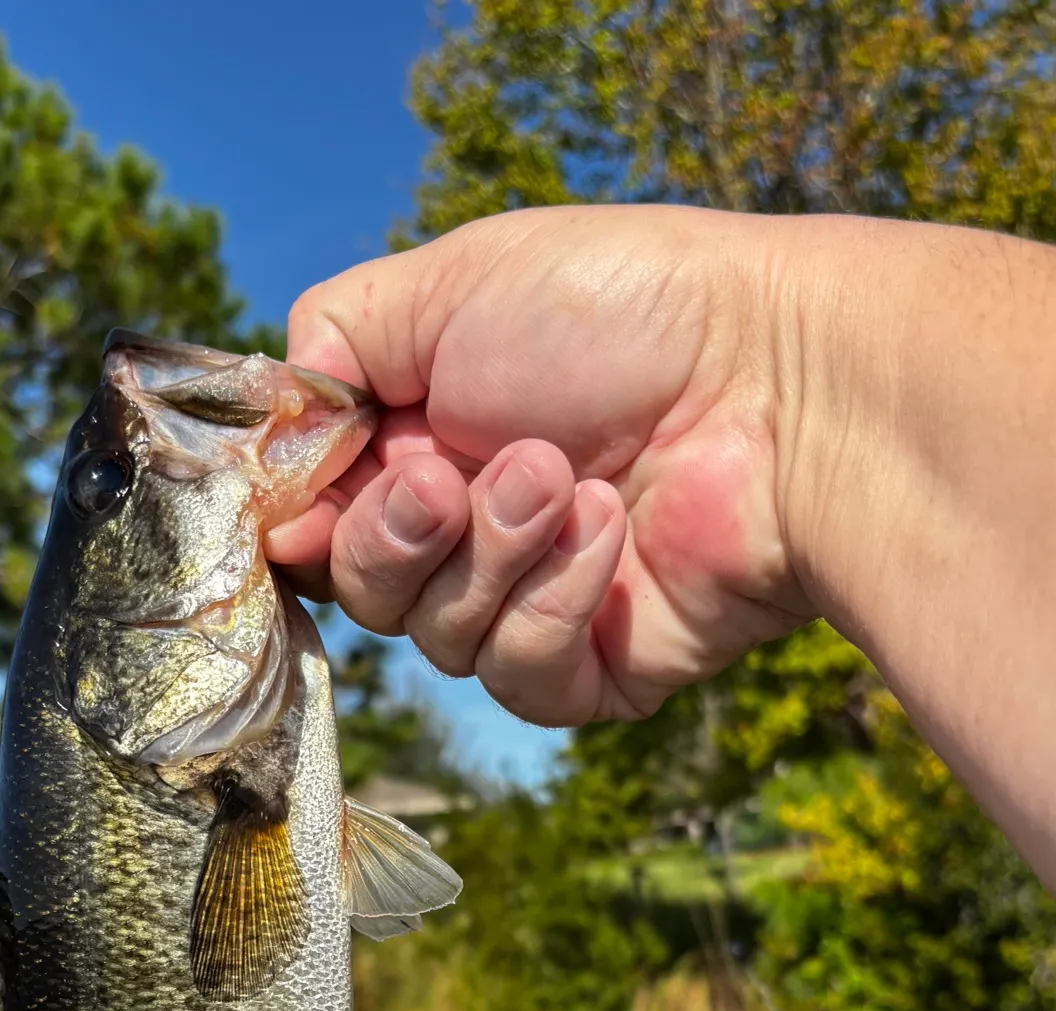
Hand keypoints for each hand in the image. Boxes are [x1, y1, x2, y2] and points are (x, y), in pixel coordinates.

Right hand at [267, 205, 811, 726]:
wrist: (779, 379)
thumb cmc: (617, 315)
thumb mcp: (449, 286)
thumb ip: (334, 343)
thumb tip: (277, 426)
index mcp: (426, 440)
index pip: (321, 516)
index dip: (304, 521)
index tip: (304, 505)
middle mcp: (472, 528)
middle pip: (363, 589)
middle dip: (397, 536)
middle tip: (451, 477)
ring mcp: (532, 599)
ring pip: (436, 639)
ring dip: (489, 554)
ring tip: (566, 476)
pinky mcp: (593, 667)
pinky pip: (519, 679)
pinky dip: (551, 603)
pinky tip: (609, 531)